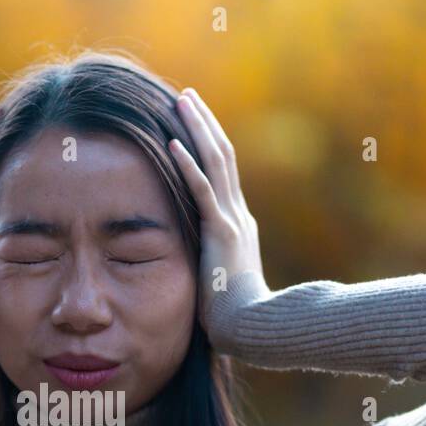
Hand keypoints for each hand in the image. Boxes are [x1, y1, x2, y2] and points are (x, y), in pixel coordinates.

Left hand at [169, 87, 268, 333]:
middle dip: (204, 124)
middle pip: (222, 156)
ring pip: (216, 162)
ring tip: (180, 101)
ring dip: (197, 128)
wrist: (254, 328)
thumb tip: (197, 271)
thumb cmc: (235, 318)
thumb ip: (210, 267)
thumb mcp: (220, 283)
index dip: (208, 146)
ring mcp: (231, 221)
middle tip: (186, 97)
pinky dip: (186, 164)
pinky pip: (201, 190)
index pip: (222, 175)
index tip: (192, 124)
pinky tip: (171, 141)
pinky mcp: (220, 232)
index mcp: (238, 226)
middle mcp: (238, 215)